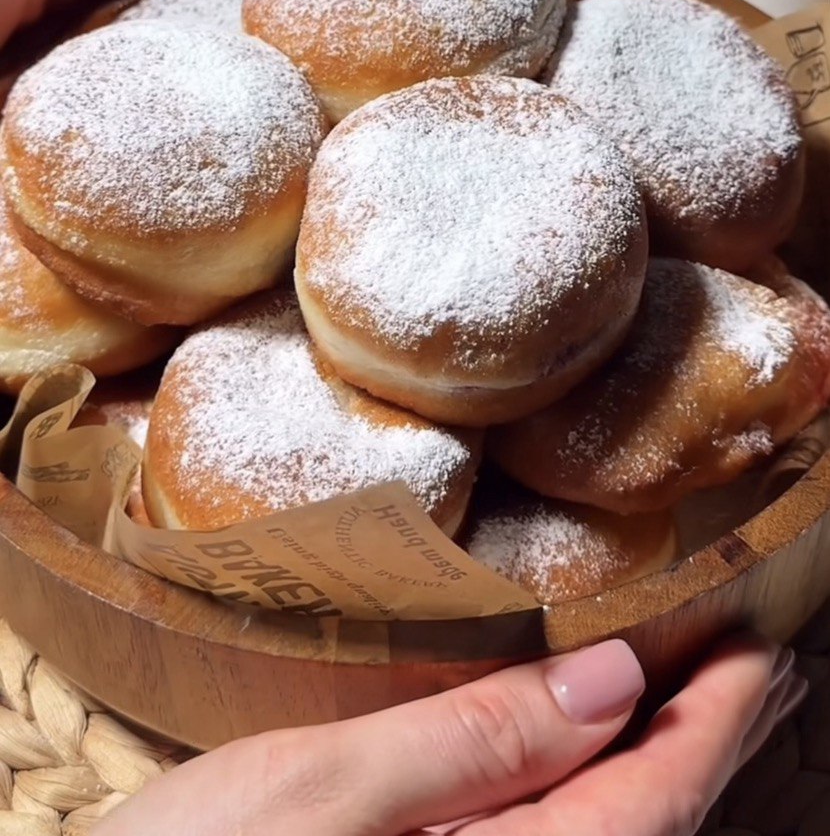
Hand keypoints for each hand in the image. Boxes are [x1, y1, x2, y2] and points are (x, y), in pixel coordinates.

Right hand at [97, 633, 804, 835]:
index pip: (657, 802)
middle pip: (649, 830)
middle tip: (761, 662)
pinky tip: (586, 763)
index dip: (721, 717)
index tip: (765, 640)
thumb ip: (474, 747)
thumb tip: (611, 684)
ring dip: (663, 770)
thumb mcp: (323, 796)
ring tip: (698, 699)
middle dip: (711, 744)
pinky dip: (596, 799)